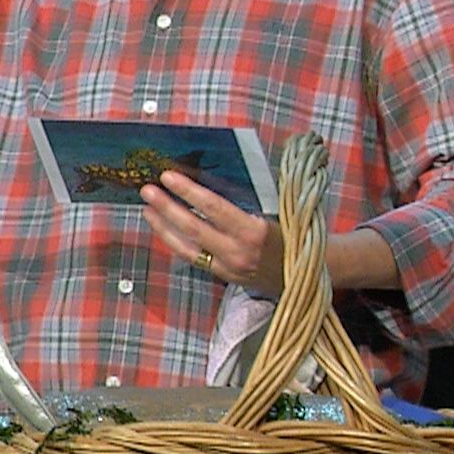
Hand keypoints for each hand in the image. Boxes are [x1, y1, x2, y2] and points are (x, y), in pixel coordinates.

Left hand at [141, 170, 284, 295]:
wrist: (306, 275)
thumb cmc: (292, 235)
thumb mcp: (276, 214)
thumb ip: (246, 201)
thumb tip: (210, 178)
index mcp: (254, 231)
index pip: (214, 207)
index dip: (189, 191)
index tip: (168, 176)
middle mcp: (238, 251)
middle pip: (194, 228)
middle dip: (168, 208)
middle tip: (148, 190)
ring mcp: (228, 267)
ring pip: (187, 248)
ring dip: (164, 227)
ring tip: (147, 209)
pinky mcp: (223, 277)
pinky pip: (193, 258)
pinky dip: (176, 243)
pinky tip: (163, 229)